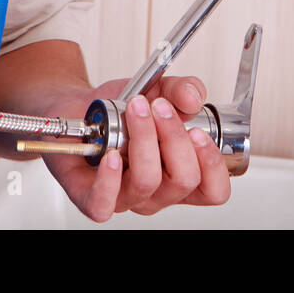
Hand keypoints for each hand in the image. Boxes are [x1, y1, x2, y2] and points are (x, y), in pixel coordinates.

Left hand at [37, 75, 231, 222]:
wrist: (80, 108)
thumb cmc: (120, 110)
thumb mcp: (158, 90)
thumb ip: (183, 89)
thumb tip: (193, 98)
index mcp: (178, 173)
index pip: (213, 191)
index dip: (212, 165)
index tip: (198, 132)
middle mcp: (156, 191)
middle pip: (183, 181)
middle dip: (174, 137)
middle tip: (158, 107)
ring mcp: (125, 197)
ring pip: (147, 182)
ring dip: (143, 140)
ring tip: (134, 110)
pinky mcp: (90, 197)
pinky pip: (104, 202)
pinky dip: (108, 178)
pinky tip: (111, 154)